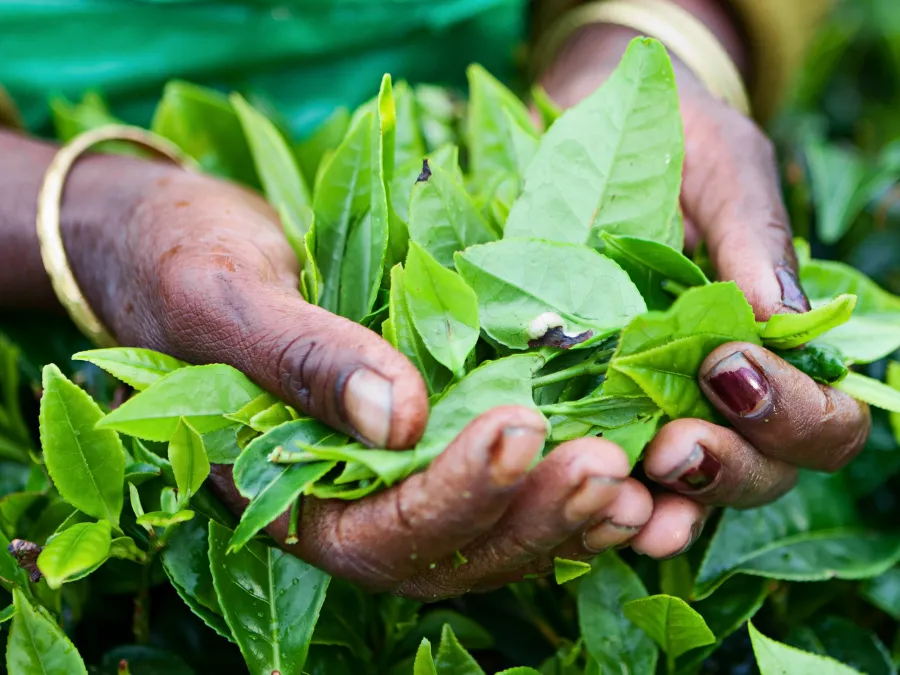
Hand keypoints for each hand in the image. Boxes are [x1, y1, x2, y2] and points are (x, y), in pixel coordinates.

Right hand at [37, 148, 663, 597]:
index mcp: (282, 491)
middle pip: (449, 550)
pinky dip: (555, 481)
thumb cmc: (176, 262)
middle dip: (529, 516)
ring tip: (633, 475)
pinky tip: (619, 458)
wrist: (174, 240)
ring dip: (561, 514)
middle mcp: (344, 501)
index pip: (375, 530)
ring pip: (486, 531)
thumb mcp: (220, 297)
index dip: (451, 494)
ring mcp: (390, 474)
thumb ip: (297, 360)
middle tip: (607, 468)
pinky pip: (498, 483)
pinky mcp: (425, 434)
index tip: (517, 430)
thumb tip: (395, 418)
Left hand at [539, 17, 870, 550]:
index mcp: (777, 344)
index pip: (823, 420)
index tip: (731, 369)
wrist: (596, 127)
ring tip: (629, 486)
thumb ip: (755, 241)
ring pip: (686, 490)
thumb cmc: (680, 142)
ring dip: (665, 501)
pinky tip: (588, 494)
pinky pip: (608, 468)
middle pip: (760, 473)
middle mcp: (722, 392)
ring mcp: (655, 404)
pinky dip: (605, 493)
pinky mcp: (588, 402)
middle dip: (725, 468)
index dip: (794, 417)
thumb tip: (780, 320)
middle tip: (675, 445)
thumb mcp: (726, 174)